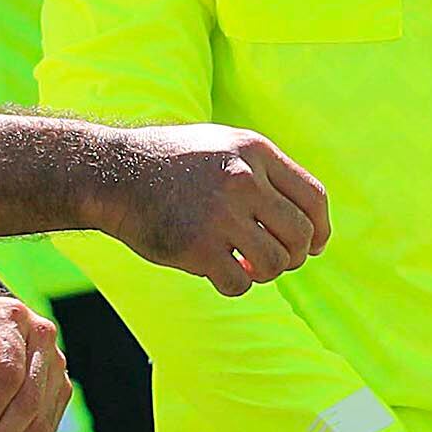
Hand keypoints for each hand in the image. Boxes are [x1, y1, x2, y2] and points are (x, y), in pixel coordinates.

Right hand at [98, 124, 331, 296]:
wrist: (111, 174)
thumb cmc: (169, 163)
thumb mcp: (222, 146)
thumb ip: (264, 172)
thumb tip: (311, 222)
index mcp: (254, 151)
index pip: (313, 198)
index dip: (321, 229)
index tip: (314, 246)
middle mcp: (242, 179)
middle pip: (300, 235)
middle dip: (294, 256)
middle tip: (271, 261)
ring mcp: (220, 214)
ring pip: (275, 263)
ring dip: (264, 274)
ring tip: (243, 266)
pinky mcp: (196, 247)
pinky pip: (239, 284)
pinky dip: (234, 286)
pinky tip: (219, 274)